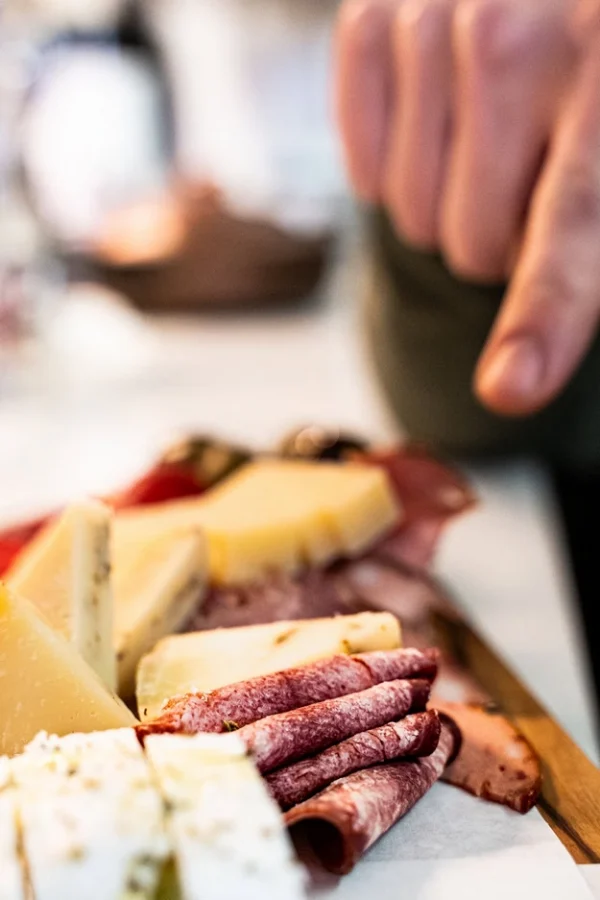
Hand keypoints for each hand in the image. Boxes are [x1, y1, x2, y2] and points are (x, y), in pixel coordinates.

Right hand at [335, 0, 599, 416]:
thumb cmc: (592, 82)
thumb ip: (582, 251)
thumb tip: (523, 377)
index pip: (570, 227)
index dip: (539, 317)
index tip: (511, 387)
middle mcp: (521, 38)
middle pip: (471, 243)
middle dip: (499, 245)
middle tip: (527, 190)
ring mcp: (436, 21)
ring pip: (411, 214)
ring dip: (448, 206)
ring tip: (489, 146)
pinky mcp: (371, 16)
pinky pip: (362, 165)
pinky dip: (391, 168)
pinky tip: (434, 126)